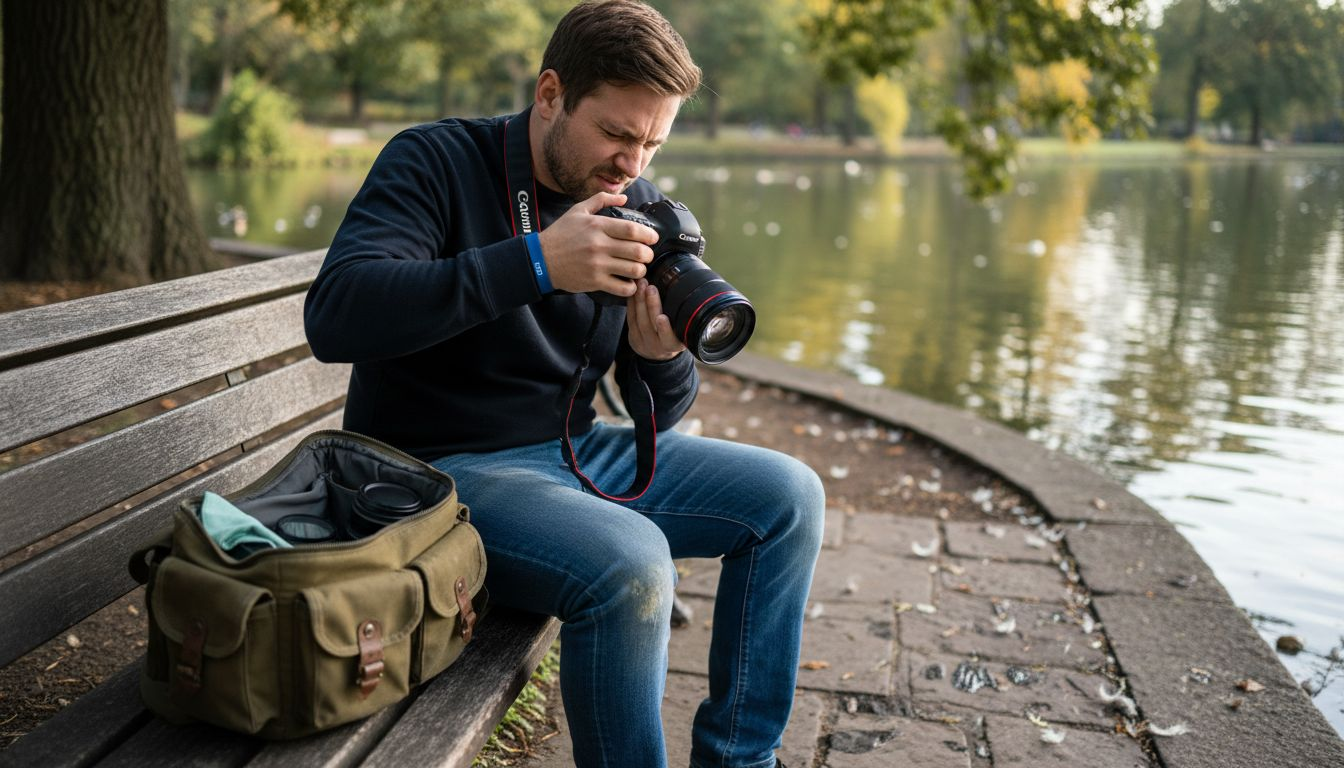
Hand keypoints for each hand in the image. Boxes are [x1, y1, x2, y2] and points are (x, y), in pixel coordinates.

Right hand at [536, 192, 657, 295]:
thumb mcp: (578, 210)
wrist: (540, 259)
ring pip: (633, 270)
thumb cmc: (560, 235)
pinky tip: (629, 283)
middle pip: (637, 251)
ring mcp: (597, 265)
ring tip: (638, 268)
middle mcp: (598, 245)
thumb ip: (601, 200)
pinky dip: (631, 287)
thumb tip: (623, 197)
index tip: (652, 238)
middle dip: (648, 254)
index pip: (632, 229)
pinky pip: (622, 288)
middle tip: (646, 254)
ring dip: (641, 270)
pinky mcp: (594, 282)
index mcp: (597, 226)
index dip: (649, 234)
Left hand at [626, 279, 685, 360]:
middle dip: (651, 305)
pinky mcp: (632, 337)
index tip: (662, 317)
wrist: (660, 353)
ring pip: (638, 321)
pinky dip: (631, 303)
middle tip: (651, 288)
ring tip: (642, 284)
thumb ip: (684, 319)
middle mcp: (657, 347)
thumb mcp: (684, 333)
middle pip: (650, 326)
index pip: (669, 340)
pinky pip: (630, 318)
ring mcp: (643, 343)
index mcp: (674, 346)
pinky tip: (633, 291)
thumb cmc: (676, 337)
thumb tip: (687, 292)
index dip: (665, 329)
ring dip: (639, 300)